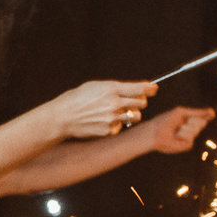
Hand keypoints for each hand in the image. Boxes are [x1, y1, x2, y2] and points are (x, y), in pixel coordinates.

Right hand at [44, 78, 160, 140]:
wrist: (63, 117)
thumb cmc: (77, 99)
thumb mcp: (95, 86)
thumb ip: (115, 88)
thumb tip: (133, 89)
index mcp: (111, 89)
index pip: (140, 88)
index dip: (150, 88)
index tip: (153, 88)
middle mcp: (115, 103)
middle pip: (142, 103)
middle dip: (140, 101)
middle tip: (134, 101)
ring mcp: (113, 118)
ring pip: (135, 117)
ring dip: (132, 114)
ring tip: (120, 112)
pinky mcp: (109, 130)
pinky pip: (121, 127)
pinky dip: (117, 124)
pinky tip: (104, 121)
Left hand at [137, 106, 212, 152]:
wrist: (155, 132)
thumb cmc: (165, 121)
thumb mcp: (181, 113)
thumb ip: (196, 112)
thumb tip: (212, 111)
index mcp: (190, 119)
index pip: (204, 116)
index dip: (208, 115)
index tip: (210, 113)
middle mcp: (192, 128)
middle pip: (202, 122)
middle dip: (193, 120)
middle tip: (182, 121)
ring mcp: (190, 137)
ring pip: (196, 130)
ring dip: (185, 127)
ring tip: (176, 129)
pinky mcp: (187, 145)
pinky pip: (191, 138)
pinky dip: (183, 135)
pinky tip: (176, 136)